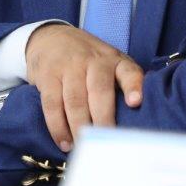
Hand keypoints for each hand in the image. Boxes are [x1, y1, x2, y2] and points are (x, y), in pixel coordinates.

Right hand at [24, 23, 142, 150]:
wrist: (51, 38)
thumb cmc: (87, 60)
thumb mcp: (108, 63)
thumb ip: (121, 84)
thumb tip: (137, 121)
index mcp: (113, 60)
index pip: (128, 71)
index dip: (133, 86)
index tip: (135, 102)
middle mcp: (92, 61)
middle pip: (99, 91)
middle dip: (102, 120)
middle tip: (105, 143)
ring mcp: (68, 66)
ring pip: (75, 101)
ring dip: (79, 127)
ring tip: (83, 147)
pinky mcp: (48, 75)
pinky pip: (52, 104)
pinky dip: (57, 126)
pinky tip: (64, 142)